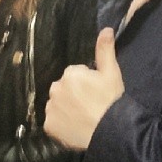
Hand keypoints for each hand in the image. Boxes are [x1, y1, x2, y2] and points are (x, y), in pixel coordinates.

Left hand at [44, 28, 123, 149]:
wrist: (110, 131)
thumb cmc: (112, 101)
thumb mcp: (112, 73)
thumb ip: (105, 50)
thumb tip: (105, 29)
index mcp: (70, 73)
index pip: (74, 75)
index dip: (85, 84)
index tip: (95, 93)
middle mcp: (55, 88)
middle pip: (62, 89)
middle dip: (72, 95)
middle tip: (88, 106)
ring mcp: (50, 107)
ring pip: (56, 105)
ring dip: (65, 109)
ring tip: (81, 117)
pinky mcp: (49, 125)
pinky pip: (53, 122)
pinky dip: (60, 124)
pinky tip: (73, 127)